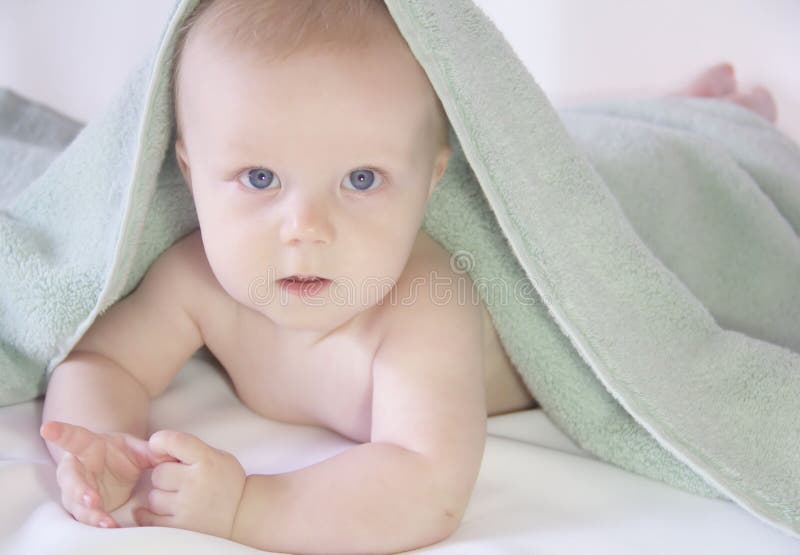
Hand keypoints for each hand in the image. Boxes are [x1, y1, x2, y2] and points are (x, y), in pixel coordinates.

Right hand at [40, 421, 177, 527]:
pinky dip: (95, 523)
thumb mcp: (137, 447)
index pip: (73, 438)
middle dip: (79, 490)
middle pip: (71, 479)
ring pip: (75, 503)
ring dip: (89, 514)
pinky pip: (85, 517)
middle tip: (91, 500)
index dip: (61, 433)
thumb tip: (170, 454)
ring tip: (106, 522)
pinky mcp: (81, 507)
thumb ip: (152, 450)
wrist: (113, 466)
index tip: (48, 428)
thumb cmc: (121, 452)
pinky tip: (109, 528)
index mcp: (87, 446)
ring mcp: (75, 489)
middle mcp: (76, 468)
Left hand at [134, 430, 246, 538]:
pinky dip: (151, 514)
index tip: (159, 447)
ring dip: (161, 496)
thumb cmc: (227, 481)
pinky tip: (161, 509)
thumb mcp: (217, 456)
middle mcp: (195, 482)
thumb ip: (190, 449)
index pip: (173, 441)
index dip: (159, 441)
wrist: (243, 513)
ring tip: (177, 497)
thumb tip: (155, 448)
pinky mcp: (180, 527)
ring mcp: (186, 506)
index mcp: (207, 460)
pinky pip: (150, 519)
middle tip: (178, 479)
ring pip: (153, 497)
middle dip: (165, 475)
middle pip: (158, 473)